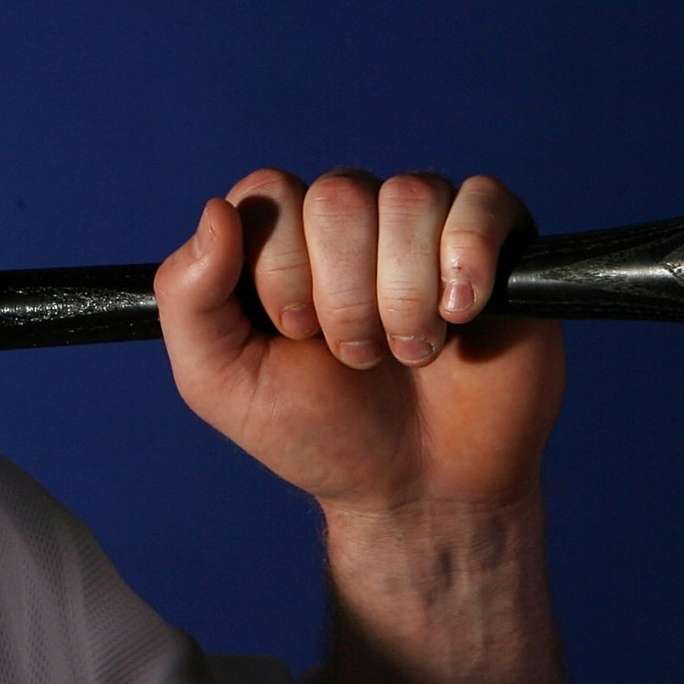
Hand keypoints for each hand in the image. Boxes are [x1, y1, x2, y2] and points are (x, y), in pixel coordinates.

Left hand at [152, 169, 565, 515]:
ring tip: (410, 352)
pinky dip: (469, 260)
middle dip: (345, 297)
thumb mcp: (220, 381)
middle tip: (357, 356)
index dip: (283, 268)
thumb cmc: (316, 433)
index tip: (297, 333)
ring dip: (406, 297)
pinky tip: (461, 316)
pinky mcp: (497, 241)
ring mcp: (424, 225)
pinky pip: (481, 199)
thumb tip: (216, 212)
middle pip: (339, 196)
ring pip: (410, 197)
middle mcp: (351, 218)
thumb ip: (187, 297)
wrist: (418, 491)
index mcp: (280, 237)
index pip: (269, 193)